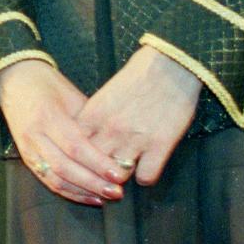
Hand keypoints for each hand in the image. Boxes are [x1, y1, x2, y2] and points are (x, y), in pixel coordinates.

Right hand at [0, 60, 128, 205]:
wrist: (14, 80)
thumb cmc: (48, 85)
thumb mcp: (72, 96)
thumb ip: (90, 123)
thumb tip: (116, 148)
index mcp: (48, 116)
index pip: (75, 146)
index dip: (98, 163)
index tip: (120, 174)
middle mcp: (35, 135)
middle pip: (65, 166)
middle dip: (93, 182)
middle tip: (117, 191)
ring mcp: (27, 148)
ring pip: (55, 178)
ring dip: (83, 191)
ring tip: (107, 197)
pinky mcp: (26, 157)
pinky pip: (48, 180)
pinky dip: (70, 192)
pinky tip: (89, 196)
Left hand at [78, 45, 200, 186]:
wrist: (170, 66)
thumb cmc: (137, 77)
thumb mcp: (105, 95)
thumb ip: (94, 117)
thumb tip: (83, 137)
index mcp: (94, 114)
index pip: (74, 147)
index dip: (77, 157)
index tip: (82, 161)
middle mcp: (110, 130)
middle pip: (92, 166)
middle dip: (95, 173)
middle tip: (101, 175)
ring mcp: (135, 139)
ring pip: (117, 176)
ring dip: (119, 177)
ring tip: (123, 174)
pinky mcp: (160, 146)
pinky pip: (146, 177)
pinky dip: (145, 176)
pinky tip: (146, 168)